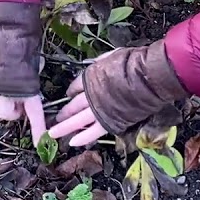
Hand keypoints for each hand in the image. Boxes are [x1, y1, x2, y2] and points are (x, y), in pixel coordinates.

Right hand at [0, 1, 45, 142]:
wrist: (6, 32)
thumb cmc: (24, 46)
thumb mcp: (34, 64)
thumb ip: (30, 79)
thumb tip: (27, 83)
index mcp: (26, 91)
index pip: (34, 115)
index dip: (38, 130)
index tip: (41, 144)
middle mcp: (7, 94)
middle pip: (7, 115)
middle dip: (12, 111)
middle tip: (18, 101)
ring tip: (4, 86)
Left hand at [47, 42, 189, 145]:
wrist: (146, 76)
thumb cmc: (132, 63)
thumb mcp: (112, 56)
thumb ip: (102, 62)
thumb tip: (98, 64)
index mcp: (91, 77)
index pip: (76, 86)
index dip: (71, 91)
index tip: (68, 95)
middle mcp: (91, 94)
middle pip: (73, 106)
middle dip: (63, 113)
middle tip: (54, 120)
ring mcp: (99, 108)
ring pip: (77, 120)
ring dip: (65, 127)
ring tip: (53, 134)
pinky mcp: (109, 120)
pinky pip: (93, 131)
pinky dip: (83, 137)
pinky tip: (72, 143)